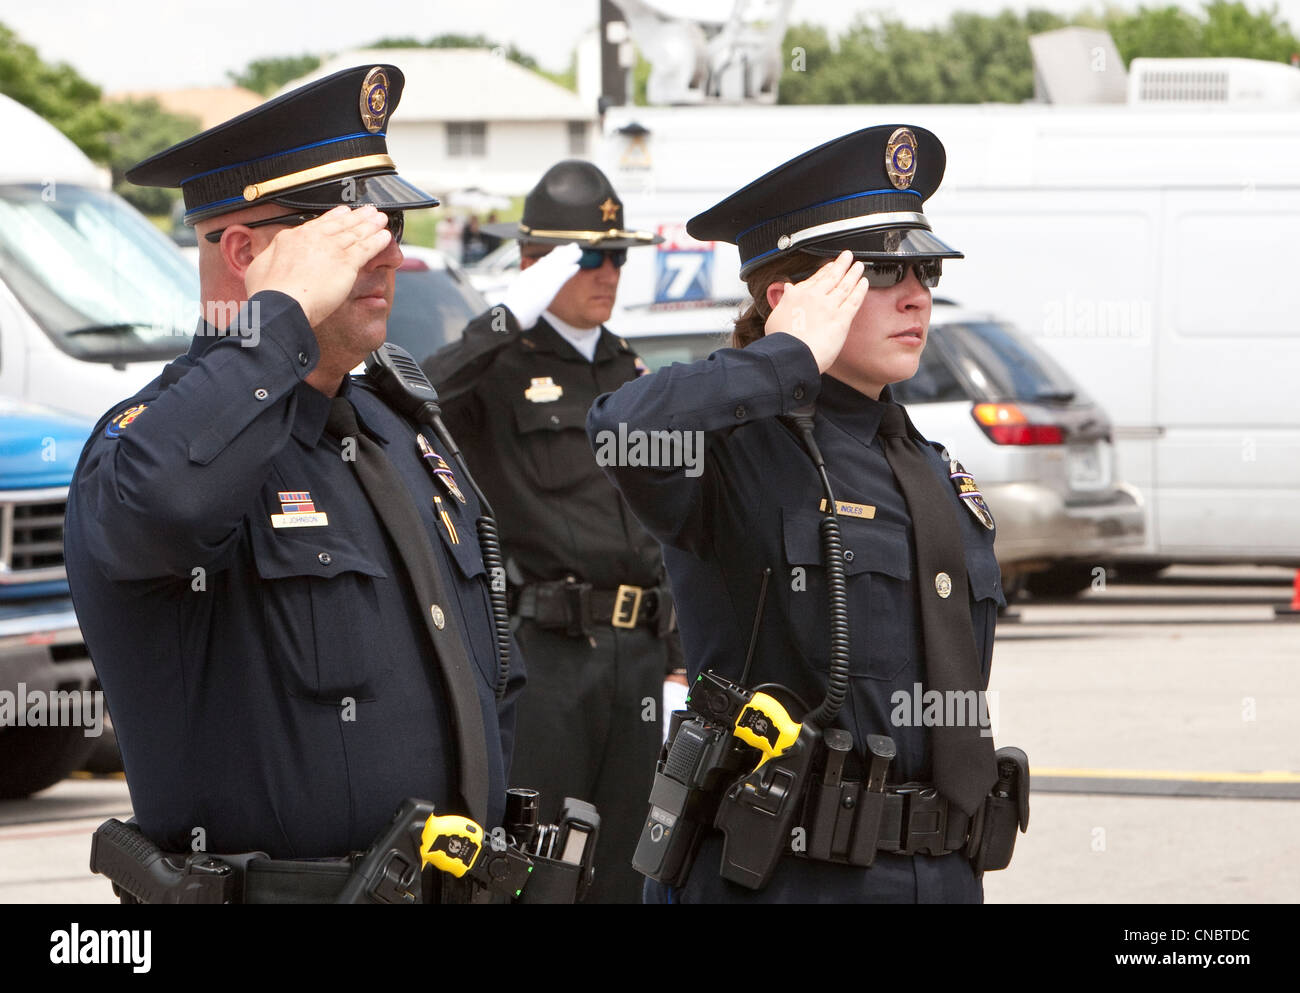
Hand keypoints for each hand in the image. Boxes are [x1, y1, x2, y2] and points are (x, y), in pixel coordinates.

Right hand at [244, 205, 391, 326]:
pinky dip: (377, 240)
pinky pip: (366, 248)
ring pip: (355, 232)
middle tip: (367, 210)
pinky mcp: (346, 262)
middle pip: (339, 224)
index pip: (316, 225)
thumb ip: (271, 257)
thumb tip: (273, 254)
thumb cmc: (267, 294)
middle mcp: (312, 238)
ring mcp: (330, 248)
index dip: (332, 218)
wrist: (280, 305)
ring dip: (370, 224)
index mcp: (290, 239)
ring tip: (381, 218)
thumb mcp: (260, 268)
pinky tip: (386, 236)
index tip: (341, 213)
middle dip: (355, 217)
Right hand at [500, 242, 581, 328]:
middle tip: (572, 246)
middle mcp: (535, 274)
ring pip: (559, 263)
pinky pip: (562, 275)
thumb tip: (530, 304)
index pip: (543, 262)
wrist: (514, 312)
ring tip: (578, 251)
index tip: (559, 250)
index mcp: (528, 275)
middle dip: (563, 252)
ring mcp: (543, 278)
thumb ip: (525, 295)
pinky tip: (577, 267)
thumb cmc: (514, 310)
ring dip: (569, 257)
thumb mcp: (518, 297)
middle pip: (552, 259)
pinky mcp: (550, 285)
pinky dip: (570, 270)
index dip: (553, 256)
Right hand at [764, 250, 867, 372]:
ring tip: (859, 266)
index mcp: (797, 295)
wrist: (791, 355)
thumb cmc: (781, 342)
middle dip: (841, 264)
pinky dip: (860, 290)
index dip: (824, 271)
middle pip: (831, 276)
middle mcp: (814, 297)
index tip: (829, 266)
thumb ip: (784, 302)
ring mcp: (829, 306)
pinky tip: (864, 283)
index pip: (814, 279)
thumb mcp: (775, 316)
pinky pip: (854, 300)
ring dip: (853, 273)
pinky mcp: (841, 318)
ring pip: (844, 285)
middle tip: (847, 256)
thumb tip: (786, 291)